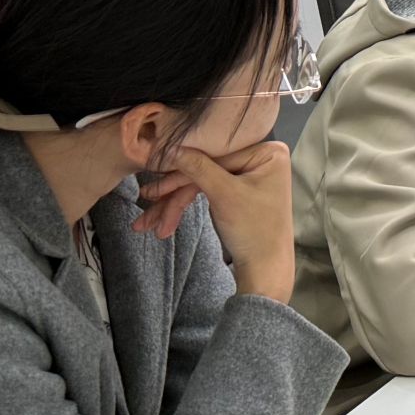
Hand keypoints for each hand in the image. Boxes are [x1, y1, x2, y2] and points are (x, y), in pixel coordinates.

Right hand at [140, 138, 294, 304]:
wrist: (264, 267)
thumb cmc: (254, 231)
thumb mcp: (224, 195)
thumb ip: (198, 167)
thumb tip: (171, 147)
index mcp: (268, 152)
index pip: (215, 155)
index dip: (181, 169)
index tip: (153, 177)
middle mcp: (260, 159)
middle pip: (205, 169)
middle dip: (174, 193)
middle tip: (146, 204)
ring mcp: (247, 175)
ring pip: (200, 183)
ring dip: (174, 204)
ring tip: (148, 224)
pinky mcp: (235, 189)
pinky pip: (205, 191)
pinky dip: (184, 207)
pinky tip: (165, 222)